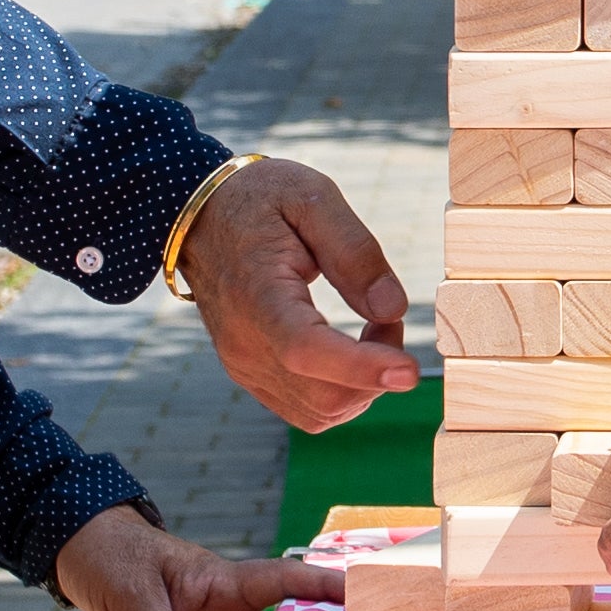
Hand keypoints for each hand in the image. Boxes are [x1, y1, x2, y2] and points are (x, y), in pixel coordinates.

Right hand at [181, 157, 413, 431]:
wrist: (201, 217)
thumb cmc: (260, 200)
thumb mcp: (313, 198)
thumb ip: (355, 251)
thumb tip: (392, 308)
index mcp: (257, 295)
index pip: (305, 350)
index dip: (361, 367)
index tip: (409, 371)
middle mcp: (244, 343)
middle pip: (323, 395)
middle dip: (376, 369)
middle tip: (388, 318)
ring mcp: (245, 365)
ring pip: (322, 411)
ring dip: (364, 383)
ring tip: (371, 328)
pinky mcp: (251, 374)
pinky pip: (308, 409)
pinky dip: (343, 390)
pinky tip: (350, 349)